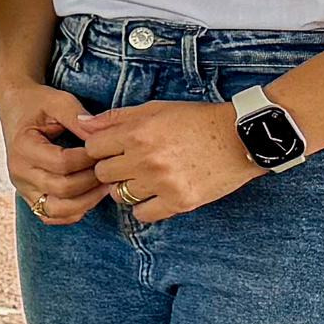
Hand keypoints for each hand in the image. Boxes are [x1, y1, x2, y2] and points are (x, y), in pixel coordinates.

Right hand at [0, 79, 107, 224]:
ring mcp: (22, 187)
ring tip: (104, 186)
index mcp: (23, 147)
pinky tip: (88, 197)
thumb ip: (78, 118)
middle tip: (112, 169)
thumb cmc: (38, 104)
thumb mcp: (58, 101)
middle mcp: (19, 171)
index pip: (63, 163)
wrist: (15, 107)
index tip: (106, 149)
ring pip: (57, 210)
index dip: (89, 160)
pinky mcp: (29, 196)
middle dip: (93, 181)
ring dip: (86, 201)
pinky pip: (52, 216)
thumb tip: (102, 137)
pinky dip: (73, 212)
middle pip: (63, 189)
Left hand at [71, 98, 258, 224]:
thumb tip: (82, 122)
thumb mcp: (156, 109)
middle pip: (102, 173)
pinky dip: (145, 207)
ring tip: (145, 179)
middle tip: (128, 165)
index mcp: (137, 133)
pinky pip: (143, 214)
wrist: (241, 137)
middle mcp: (146, 159)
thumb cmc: (197, 120)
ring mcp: (162, 182)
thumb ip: (116, 117)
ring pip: (120, 195)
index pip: (92, 148)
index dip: (101, 148)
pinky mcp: (179, 201)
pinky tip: (155, 195)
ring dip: (127, 188)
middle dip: (111, 169)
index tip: (113, 149)